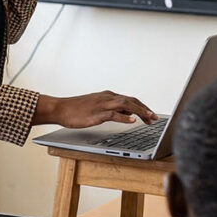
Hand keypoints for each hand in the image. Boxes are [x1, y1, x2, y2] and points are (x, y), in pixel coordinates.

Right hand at [35, 91, 156, 127]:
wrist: (60, 108)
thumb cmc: (76, 109)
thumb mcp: (98, 108)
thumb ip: (113, 110)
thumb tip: (128, 114)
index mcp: (108, 96)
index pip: (130, 99)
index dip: (143, 106)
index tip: (151, 115)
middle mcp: (107, 97)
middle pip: (131, 101)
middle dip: (145, 109)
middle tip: (155, 118)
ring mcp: (102, 104)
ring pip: (125, 105)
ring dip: (139, 111)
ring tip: (149, 118)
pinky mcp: (96, 113)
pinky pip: (113, 114)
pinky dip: (124, 117)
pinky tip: (132, 121)